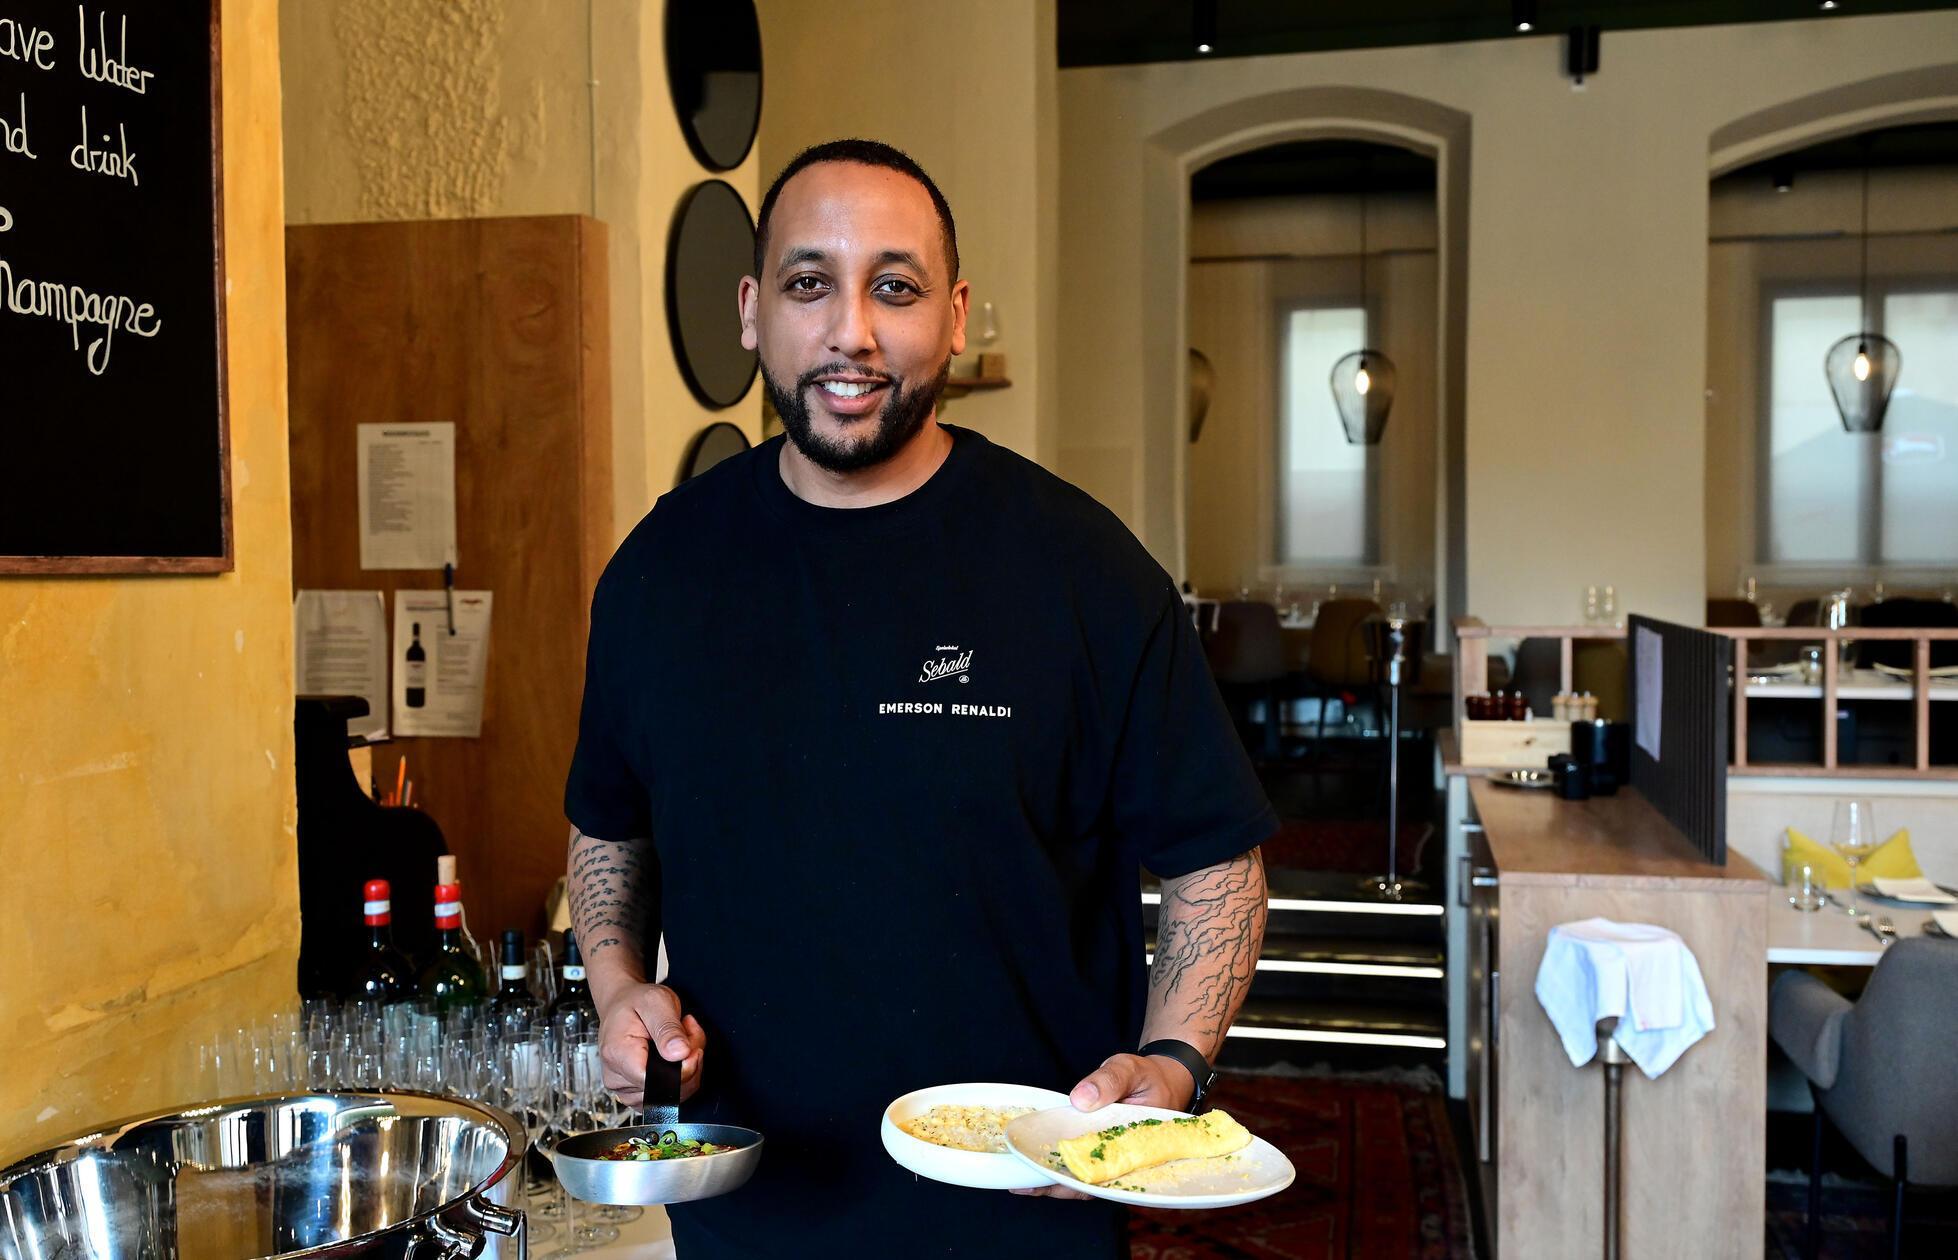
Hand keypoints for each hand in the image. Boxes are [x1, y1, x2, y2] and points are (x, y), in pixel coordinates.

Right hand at [596, 982, 705, 1106]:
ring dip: (687, 1069)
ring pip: (672, 1095)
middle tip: (689, 1033)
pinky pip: (668, 1095)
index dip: (683, 1069)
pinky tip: (677, 1054)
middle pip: (666, 1090)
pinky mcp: (636, 1093)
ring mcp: (624, 1089)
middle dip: (689, 1064)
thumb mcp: (656, 1002)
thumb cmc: (636, 1002)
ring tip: (681, 1039)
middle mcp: (616, 1077)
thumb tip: (680, 1054)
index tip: (692, 1046)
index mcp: (617, 1054)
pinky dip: (681, 1076)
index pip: (657, 1082)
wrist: (622, 1004)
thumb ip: (668, 1029)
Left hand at [1007, 1053, 1192, 1198]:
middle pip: (1091, 1186)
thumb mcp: (1130, 1070)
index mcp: (1142, 1151)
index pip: (1110, 1178)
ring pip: (1083, 1180)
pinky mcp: (1101, 1153)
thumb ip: (1108, 1081)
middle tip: (1024, 1186)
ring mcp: (1113, 1160)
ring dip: (1053, 1182)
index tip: (1052, 1181)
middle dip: (1057, 1187)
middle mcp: (1128, 1163)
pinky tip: (1033, 1165)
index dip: (1080, 1183)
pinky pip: (1080, 1166)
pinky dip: (1058, 1166)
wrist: (1162, 1078)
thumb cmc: (1148, 1077)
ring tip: (1020, 1182)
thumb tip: (1080, 1099)